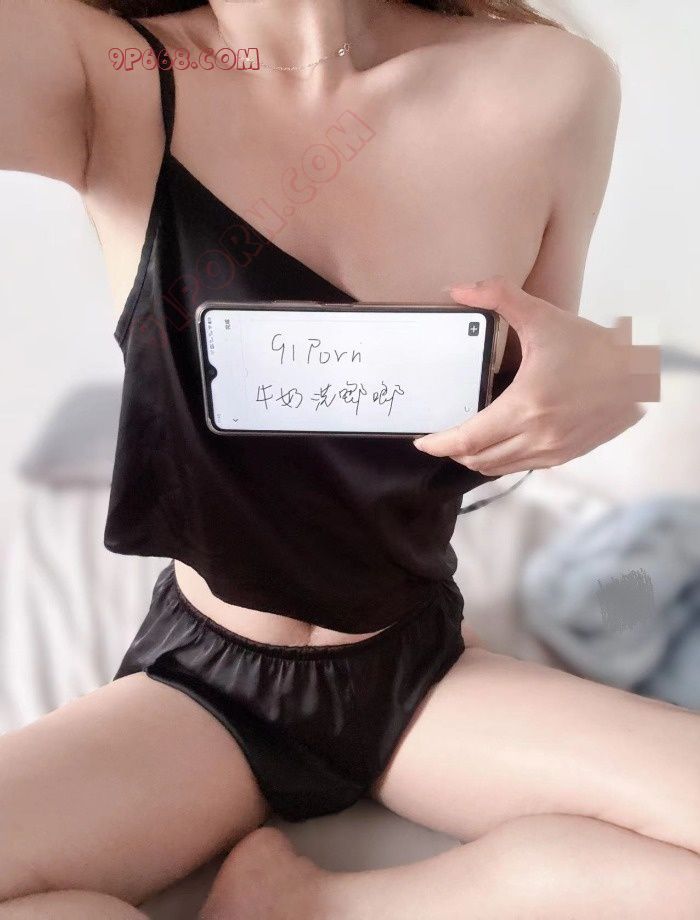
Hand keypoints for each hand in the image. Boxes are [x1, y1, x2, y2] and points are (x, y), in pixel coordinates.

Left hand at [413, 276, 657, 475]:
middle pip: (478, 459)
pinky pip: (520, 467)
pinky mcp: (564, 457)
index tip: (421, 441)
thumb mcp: (543, 317)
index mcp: (526, 406)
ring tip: (462, 442)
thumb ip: (498, 296)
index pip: (469, 439)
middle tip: (439, 437)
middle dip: (452, 452)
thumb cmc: (591, 347)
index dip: (440, 444)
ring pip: (498, 468)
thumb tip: (456, 289)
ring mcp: (552, 451)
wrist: (637, 374)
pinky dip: (501, 460)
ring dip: (475, 458)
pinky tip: (495, 443)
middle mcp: (538, 436)